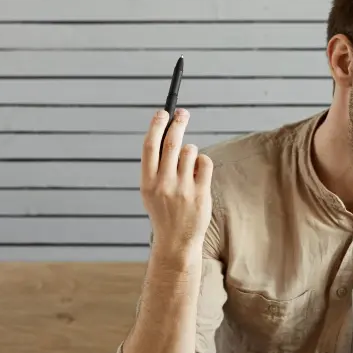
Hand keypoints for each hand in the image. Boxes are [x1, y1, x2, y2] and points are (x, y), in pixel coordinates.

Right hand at [140, 109, 213, 254]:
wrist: (176, 240)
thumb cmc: (164, 211)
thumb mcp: (151, 190)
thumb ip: (156, 166)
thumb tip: (165, 133)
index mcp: (147, 181)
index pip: (150, 146)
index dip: (156, 125)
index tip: (162, 112)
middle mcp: (163, 183)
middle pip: (171, 143)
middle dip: (178, 123)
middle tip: (183, 113)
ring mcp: (183, 188)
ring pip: (190, 151)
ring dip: (191, 150)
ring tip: (188, 162)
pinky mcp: (200, 192)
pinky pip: (205, 163)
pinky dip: (203, 161)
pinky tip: (199, 171)